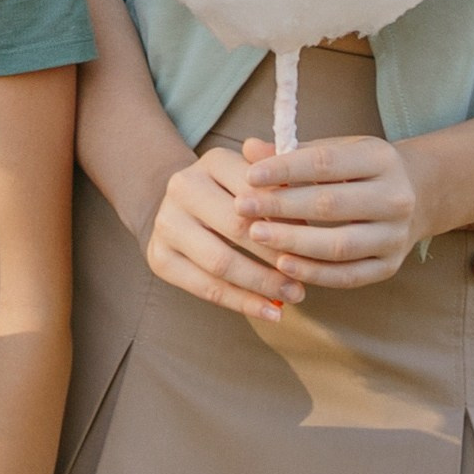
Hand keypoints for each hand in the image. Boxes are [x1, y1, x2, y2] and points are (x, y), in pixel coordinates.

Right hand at [144, 145, 304, 322]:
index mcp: (212, 161)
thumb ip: (281, 179)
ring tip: (295, 296)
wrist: (181, 209)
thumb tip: (303, 189)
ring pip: (220, 261)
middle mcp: (182, 187)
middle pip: (236, 227)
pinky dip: (242, 303)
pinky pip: (206, 288)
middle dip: (276, 256)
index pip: (255, 190)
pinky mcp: (159, 257)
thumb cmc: (233, 195)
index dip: (287, 217)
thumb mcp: (255, 177)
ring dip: (262, 284)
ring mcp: (167, 223)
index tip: (314, 239)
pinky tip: (271, 312)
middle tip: (308, 277)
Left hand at [237, 131, 424, 291]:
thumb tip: (249, 149)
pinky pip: (347, 275)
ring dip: (294, 242)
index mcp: (381, 159)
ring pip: (339, 245)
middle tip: (243, 208)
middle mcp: (395, 198)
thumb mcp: (335, 150)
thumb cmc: (360, 170)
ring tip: (257, 235)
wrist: (416, 197)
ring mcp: (395, 236)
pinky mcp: (389, 266)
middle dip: (282, 207)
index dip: (286, 169)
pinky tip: (283, 265)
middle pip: (331, 205)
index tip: (250, 175)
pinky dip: (314, 272)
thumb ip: (293, 152)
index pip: (326, 163)